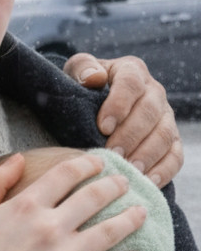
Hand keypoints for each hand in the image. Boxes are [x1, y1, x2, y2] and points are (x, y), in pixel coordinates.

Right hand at [0, 152, 144, 250]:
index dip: (86, 164)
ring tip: (140, 212)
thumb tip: (18, 158)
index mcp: (24, 207)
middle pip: (95, 197)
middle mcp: (48, 229)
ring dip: (131, 218)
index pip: (66, 174)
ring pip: (111, 232)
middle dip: (114, 186)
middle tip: (124, 183)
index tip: (97, 163)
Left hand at [63, 52, 181, 186]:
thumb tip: (94, 77)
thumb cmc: (82, 85)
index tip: (103, 127)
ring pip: (164, 135)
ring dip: (147, 155)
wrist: (93, 100)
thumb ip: (82, 68)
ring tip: (129, 170)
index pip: (130, 84)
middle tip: (112, 154)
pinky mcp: (171, 139)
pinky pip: (175, 156)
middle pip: (150, 112)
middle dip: (131, 135)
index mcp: (131, 70)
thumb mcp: (76, 71)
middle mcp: (154, 91)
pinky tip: (147, 182)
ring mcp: (165, 116)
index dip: (119, 105)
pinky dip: (164, 170)